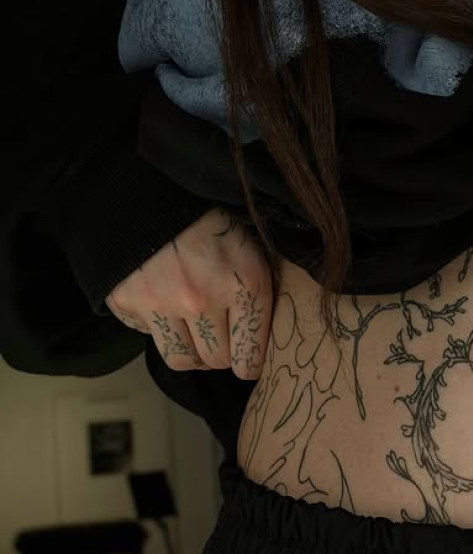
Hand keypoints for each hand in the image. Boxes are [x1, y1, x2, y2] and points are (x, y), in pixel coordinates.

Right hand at [106, 208, 272, 380]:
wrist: (153, 189)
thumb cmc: (213, 221)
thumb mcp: (252, 249)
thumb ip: (259, 294)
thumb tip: (263, 340)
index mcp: (243, 286)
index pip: (248, 359)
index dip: (250, 364)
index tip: (248, 360)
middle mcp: (202, 301)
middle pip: (216, 362)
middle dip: (223, 356)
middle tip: (223, 340)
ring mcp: (161, 305)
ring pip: (182, 360)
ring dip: (192, 352)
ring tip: (197, 335)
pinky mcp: (128, 303)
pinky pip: (150, 336)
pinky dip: (160, 328)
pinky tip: (166, 305)